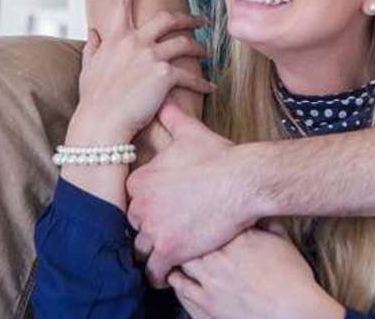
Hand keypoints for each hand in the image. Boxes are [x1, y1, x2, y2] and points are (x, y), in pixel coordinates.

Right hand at [71, 0, 213, 142]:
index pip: (121, 0)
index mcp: (114, 37)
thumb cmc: (93, 100)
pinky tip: (210, 88)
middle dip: (187, 17)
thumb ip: (94, 48)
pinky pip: (190, 75)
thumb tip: (93, 32)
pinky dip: (202, 83)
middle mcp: (133, 41)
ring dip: (199, 48)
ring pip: (184, 43)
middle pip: (167, 18)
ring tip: (208, 53)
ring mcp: (150, 56)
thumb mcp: (89, 69)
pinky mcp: (164, 75)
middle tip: (202, 19)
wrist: (100, 124)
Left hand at [127, 101, 258, 287]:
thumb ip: (173, 117)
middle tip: (165, 231)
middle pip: (134, 225)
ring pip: (141, 249)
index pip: (132, 201)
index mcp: (140, 180)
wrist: (242, 180)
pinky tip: (167, 272)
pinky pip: (154, 271)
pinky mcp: (169, 250)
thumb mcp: (191, 133)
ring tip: (166, 252)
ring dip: (151, 252)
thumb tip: (166, 99)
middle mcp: (140, 205)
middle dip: (147, 229)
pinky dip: (158, 274)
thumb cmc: (220, 156)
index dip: (146, 206)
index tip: (159, 210)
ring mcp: (153, 229)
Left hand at [168, 227, 344, 318]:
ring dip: (177, 258)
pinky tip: (177, 278)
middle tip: (183, 232)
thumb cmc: (292, 279)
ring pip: (179, 263)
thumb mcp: (284, 241)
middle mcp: (219, 257)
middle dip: (186, 235)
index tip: (204, 215)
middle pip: (189, 239)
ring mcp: (209, 281)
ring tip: (176, 254)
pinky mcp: (205, 304)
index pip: (211, 219)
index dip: (205, 217)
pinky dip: (176, 281)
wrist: (290, 312)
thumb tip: (260, 212)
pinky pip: (180, 288)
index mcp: (238, 238)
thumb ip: (269, 223)